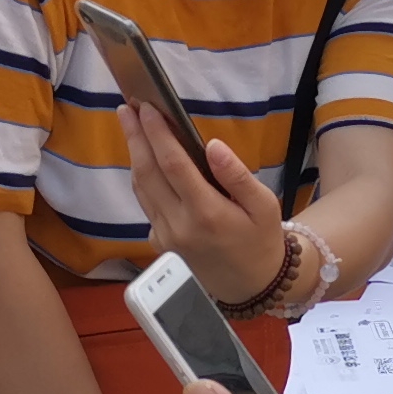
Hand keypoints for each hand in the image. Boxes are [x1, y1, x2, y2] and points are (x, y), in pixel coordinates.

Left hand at [124, 102, 287, 303]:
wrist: (251, 285)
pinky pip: (146, 205)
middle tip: (127, 108)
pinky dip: (143, 179)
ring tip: (131, 126)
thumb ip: (237, 175)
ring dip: (134, 155)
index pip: (173, 164)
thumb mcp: (264, 205)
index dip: (157, 134)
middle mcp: (179, 225)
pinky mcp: (160, 243)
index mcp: (207, 213)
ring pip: (141, 189)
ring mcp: (166, 236)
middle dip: (135, 137)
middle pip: (148, 173)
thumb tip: (213, 145)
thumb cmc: (261, 239)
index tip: (148, 108)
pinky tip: (146, 160)